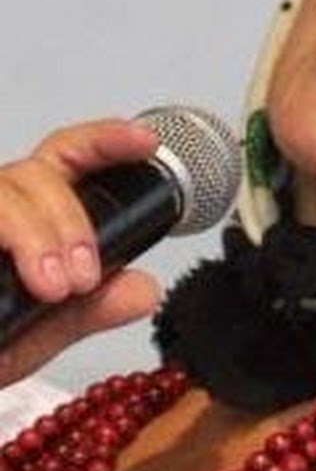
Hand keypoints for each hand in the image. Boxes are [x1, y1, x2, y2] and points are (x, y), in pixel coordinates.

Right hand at [0, 119, 161, 385]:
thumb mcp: (48, 329)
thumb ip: (96, 306)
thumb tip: (144, 290)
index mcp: (36, 211)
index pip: (74, 156)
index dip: (109, 141)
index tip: (146, 142)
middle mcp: (3, 206)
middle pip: (40, 173)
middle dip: (71, 222)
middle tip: (84, 280)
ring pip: (4, 194)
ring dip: (36, 238)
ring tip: (53, 290)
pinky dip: (3, 245)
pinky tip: (5, 282)